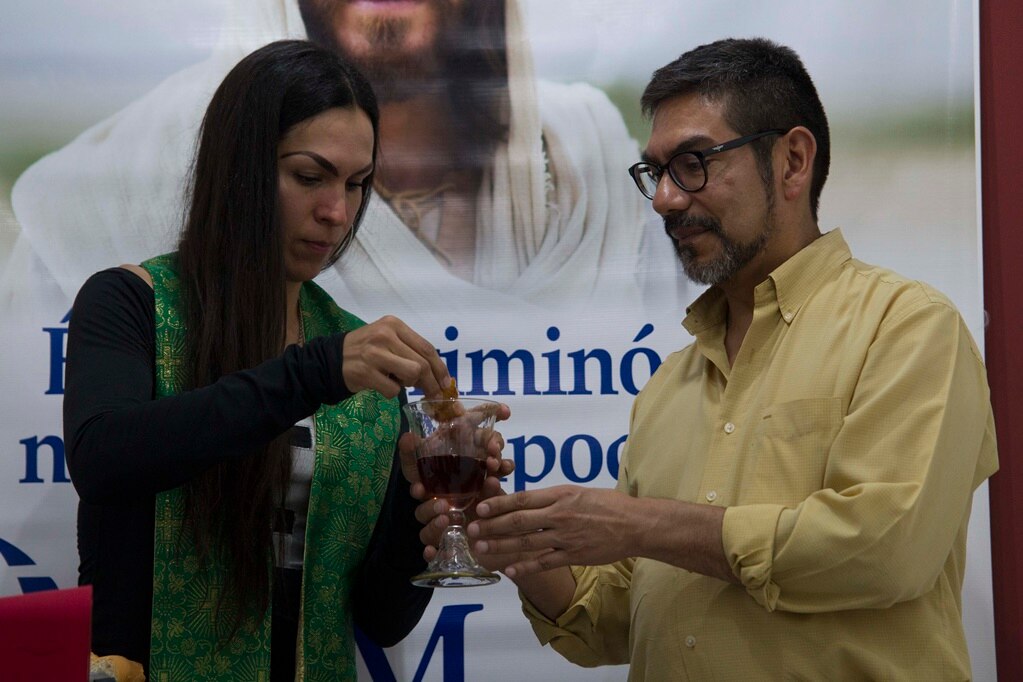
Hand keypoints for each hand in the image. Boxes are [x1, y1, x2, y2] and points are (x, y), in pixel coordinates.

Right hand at [342, 315, 449, 398]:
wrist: (331, 359)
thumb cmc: (365, 350)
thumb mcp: (387, 340)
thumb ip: (410, 350)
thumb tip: (438, 374)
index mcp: (394, 325)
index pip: (426, 348)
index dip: (440, 368)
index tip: (447, 382)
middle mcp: (385, 335)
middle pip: (422, 364)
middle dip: (432, 383)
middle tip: (434, 395)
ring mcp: (374, 353)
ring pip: (411, 374)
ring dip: (408, 384)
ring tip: (396, 380)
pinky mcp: (366, 372)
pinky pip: (393, 389)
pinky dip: (391, 392)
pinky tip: (381, 384)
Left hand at [398, 402, 511, 494]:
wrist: (432, 509)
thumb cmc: (424, 480)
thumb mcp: (413, 466)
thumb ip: (409, 452)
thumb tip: (408, 437)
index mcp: (457, 435)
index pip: (477, 418)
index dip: (492, 411)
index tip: (505, 411)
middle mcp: (472, 448)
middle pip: (491, 438)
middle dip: (495, 441)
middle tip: (493, 449)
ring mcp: (481, 467)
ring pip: (497, 458)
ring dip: (499, 459)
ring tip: (493, 464)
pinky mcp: (485, 487)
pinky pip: (497, 481)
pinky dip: (497, 483)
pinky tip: (494, 482)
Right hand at [399, 403, 512, 555]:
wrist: (500, 525)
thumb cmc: (487, 485)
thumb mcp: (489, 462)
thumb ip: (492, 440)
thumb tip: (505, 411)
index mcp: (439, 478)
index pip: (416, 464)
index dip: (410, 453)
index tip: (411, 445)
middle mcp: (434, 498)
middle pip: (420, 499)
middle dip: (428, 497)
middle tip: (443, 498)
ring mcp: (438, 522)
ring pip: (424, 525)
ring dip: (432, 521)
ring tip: (449, 515)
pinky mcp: (445, 544)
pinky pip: (430, 550)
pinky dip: (429, 552)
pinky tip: (431, 554)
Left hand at [467, 485, 634, 577]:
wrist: (635, 524)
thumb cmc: (607, 505)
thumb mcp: (578, 491)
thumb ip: (552, 498)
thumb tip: (527, 501)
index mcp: (560, 495)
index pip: (522, 498)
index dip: (499, 504)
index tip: (480, 507)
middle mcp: (560, 515)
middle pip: (519, 521)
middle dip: (492, 525)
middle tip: (471, 529)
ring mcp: (566, 537)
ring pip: (527, 543)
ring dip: (501, 546)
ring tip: (481, 548)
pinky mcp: (574, 555)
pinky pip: (544, 563)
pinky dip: (525, 567)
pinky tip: (508, 570)